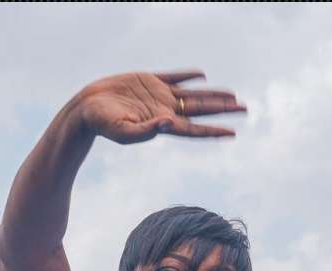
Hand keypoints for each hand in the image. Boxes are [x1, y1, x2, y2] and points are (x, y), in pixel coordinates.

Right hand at [74, 70, 245, 144]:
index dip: (214, 131)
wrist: (86, 107)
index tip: (233, 133)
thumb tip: (168, 124)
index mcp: (163, 124)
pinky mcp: (149, 81)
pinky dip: (188, 76)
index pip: (195, 129)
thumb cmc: (102, 124)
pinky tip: (202, 76)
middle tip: (245, 109)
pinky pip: (174, 77)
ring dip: (213, 95)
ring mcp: (159, 95)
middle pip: (201, 110)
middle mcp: (165, 110)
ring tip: (233, 96)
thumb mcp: (124, 131)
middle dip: (223, 110)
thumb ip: (147, 130)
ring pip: (193, 94)